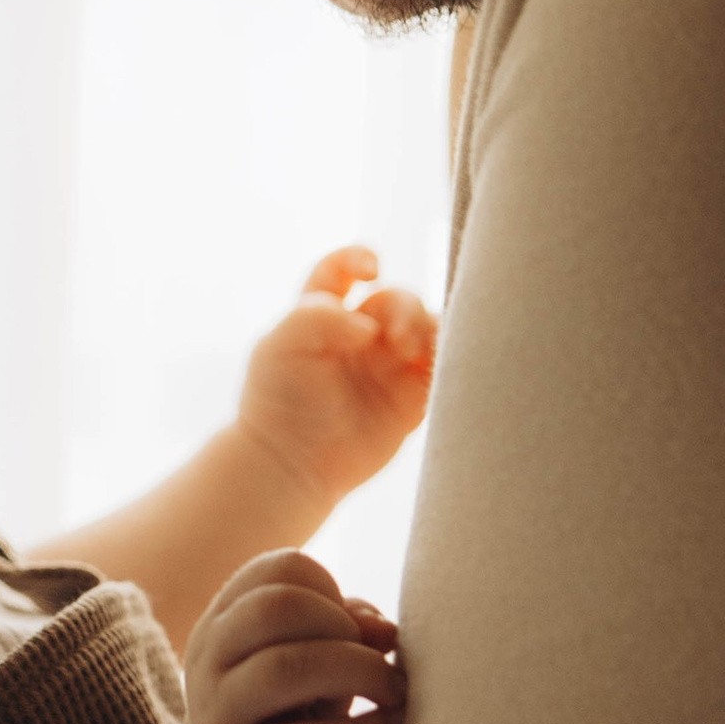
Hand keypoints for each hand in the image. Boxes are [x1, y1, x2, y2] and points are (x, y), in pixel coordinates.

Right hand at [179, 549, 404, 723]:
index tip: (353, 626)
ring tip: (393, 691)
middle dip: (344, 627)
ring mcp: (221, 719)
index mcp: (223, 623)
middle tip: (377, 657)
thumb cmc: (288, 714)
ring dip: (362, 671)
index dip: (330, 588)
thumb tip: (384, 630)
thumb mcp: (310, 661)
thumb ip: (345, 628)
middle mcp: (210, 664)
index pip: (277, 570)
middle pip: (276, 608)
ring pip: (287, 667)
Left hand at [237, 248, 435, 508]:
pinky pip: (442, 368)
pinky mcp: (411, 399)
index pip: (343, 269)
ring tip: (411, 352)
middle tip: (395, 336)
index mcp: (323, 314)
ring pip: (427, 328)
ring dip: (428, 330)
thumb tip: (367, 326)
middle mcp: (360, 335)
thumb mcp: (279, 347)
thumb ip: (316, 317)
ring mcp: (388, 366)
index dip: (359, 258)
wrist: (291, 466)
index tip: (371, 269)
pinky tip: (437, 365)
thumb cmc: (276, 403)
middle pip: (397, 299)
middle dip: (403, 307)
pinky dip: (448, 359)